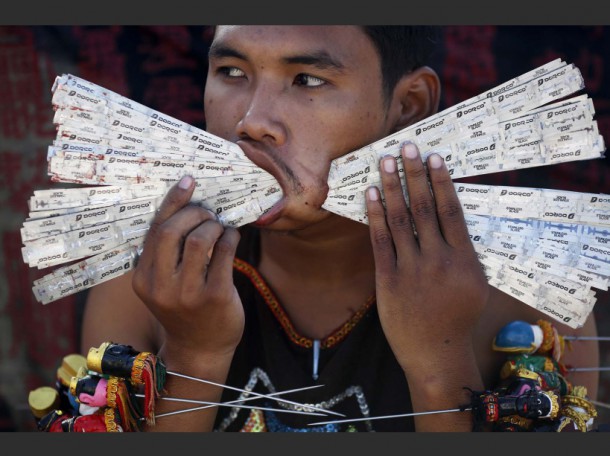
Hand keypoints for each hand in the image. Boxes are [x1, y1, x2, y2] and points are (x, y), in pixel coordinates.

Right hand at [132, 175, 243, 363]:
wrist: (201, 349)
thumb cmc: (184, 309)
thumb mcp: (164, 285)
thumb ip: (166, 255)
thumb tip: (188, 208)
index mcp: (143, 279)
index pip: (154, 231)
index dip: (172, 202)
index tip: (188, 181)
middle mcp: (161, 286)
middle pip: (172, 231)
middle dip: (194, 213)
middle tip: (207, 213)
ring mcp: (188, 293)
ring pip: (200, 240)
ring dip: (214, 225)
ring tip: (219, 227)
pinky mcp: (215, 296)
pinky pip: (225, 253)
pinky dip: (230, 238)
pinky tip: (231, 238)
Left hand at [365, 142, 488, 374]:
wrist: (435, 352)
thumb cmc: (457, 317)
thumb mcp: (475, 283)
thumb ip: (463, 251)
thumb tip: (451, 216)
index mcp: (464, 259)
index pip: (451, 211)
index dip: (441, 181)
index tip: (433, 157)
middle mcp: (438, 260)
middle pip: (424, 208)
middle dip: (414, 174)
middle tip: (407, 146)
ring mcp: (411, 269)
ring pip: (400, 219)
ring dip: (391, 187)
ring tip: (385, 161)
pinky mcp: (388, 279)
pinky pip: (380, 241)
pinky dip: (375, 215)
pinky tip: (370, 194)